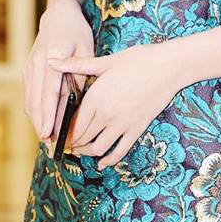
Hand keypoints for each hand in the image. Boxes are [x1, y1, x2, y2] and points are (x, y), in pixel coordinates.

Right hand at [23, 0, 93, 142]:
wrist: (58, 15)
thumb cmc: (77, 32)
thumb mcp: (86, 48)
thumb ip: (80, 73)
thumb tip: (77, 99)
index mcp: (53, 58)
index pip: (50, 92)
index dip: (49, 115)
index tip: (49, 133)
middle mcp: (37, 64)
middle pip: (36, 101)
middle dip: (42, 125)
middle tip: (50, 146)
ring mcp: (29, 67)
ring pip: (30, 101)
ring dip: (37, 121)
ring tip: (47, 141)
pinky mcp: (27, 70)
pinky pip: (30, 95)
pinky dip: (35, 111)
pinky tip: (43, 124)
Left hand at [47, 42, 183, 170]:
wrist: (169, 66)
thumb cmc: (138, 59)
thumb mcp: (106, 61)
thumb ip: (77, 65)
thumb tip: (51, 62)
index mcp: (96, 97)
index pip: (73, 123)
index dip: (63, 132)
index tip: (58, 134)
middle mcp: (107, 114)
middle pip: (82, 137)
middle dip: (72, 143)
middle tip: (65, 144)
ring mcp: (123, 124)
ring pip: (97, 148)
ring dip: (86, 152)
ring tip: (80, 150)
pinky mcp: (137, 129)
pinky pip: (120, 151)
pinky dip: (109, 160)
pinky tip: (102, 162)